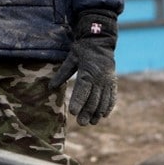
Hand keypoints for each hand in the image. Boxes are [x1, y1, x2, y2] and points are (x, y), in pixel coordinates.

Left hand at [49, 11, 117, 125]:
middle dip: (87, 111)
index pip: (82, 89)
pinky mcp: (113, 81)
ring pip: (103, 100)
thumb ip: (62, 74)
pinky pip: (112, 96)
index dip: (78, 101)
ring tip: (92, 122)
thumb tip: (50, 87)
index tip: (73, 112)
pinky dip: (108, 106)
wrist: (100, 41)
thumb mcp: (71, 59)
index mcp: (87, 71)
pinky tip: (104, 115)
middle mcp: (99, 77)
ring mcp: (108, 80)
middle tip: (81, 123)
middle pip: (93, 98)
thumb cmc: (82, 50)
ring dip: (98, 112)